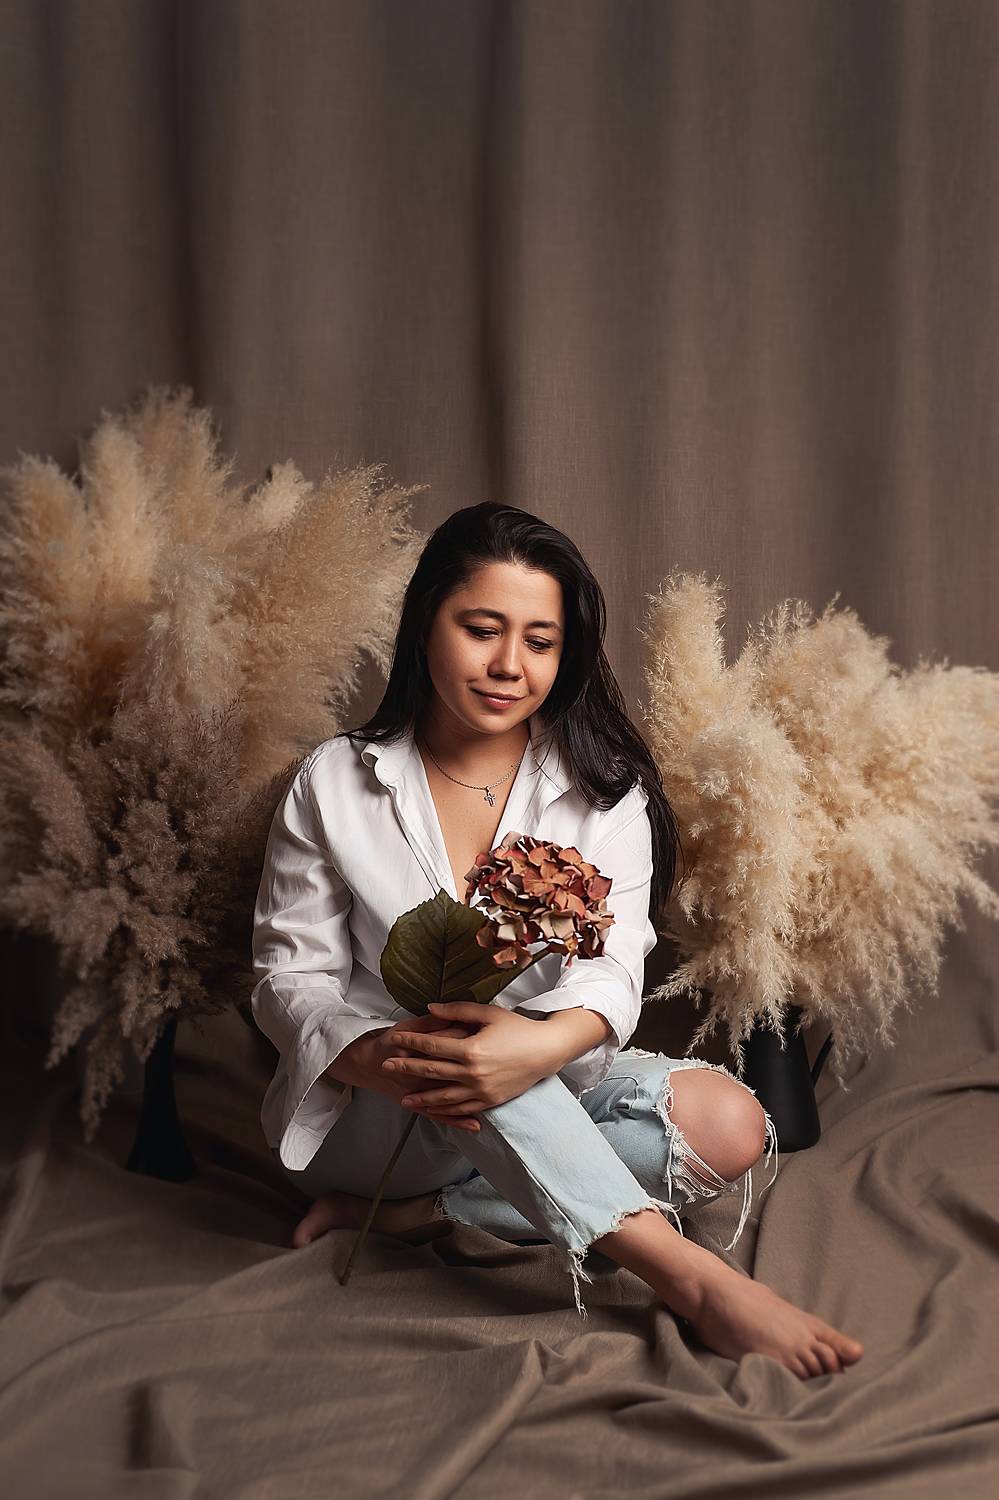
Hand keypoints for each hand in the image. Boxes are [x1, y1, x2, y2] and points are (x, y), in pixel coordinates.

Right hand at [350, 1015, 482, 1131]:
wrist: (366, 1064)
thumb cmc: (388, 1043)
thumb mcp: (406, 1026)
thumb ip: (429, 1021)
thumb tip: (451, 1016)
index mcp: (417, 1050)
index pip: (447, 1044)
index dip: (466, 1039)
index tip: (483, 1034)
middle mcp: (420, 1075)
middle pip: (452, 1072)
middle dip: (474, 1067)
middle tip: (492, 1060)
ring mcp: (420, 1094)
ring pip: (449, 1098)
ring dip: (472, 1097)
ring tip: (495, 1093)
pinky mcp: (420, 1106)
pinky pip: (442, 1116)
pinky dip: (459, 1121)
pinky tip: (476, 1124)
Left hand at [380, 1003, 551, 1121]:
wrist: (546, 1052)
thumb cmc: (518, 1029)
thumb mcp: (488, 1013)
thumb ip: (457, 1010)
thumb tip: (430, 1008)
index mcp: (471, 1049)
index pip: (432, 1046)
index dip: (410, 1042)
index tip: (394, 1040)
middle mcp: (473, 1073)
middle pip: (431, 1072)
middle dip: (406, 1069)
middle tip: (386, 1067)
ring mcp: (481, 1090)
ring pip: (443, 1098)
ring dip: (421, 1098)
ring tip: (403, 1098)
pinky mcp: (489, 1102)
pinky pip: (460, 1109)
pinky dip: (443, 1111)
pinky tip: (431, 1110)